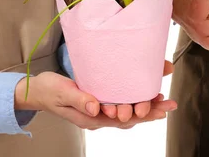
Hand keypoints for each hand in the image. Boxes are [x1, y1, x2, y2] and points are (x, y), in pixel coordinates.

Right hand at [14, 60, 176, 129]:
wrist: (37, 90)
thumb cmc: (48, 90)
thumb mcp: (62, 92)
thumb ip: (79, 100)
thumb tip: (96, 108)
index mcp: (91, 118)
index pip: (123, 119)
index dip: (143, 115)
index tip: (160, 110)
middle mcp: (98, 116)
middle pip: (130, 116)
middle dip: (151, 110)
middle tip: (170, 103)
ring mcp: (98, 110)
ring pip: (127, 110)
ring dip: (145, 104)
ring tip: (164, 99)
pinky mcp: (98, 100)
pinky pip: (120, 102)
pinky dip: (134, 97)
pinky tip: (143, 92)